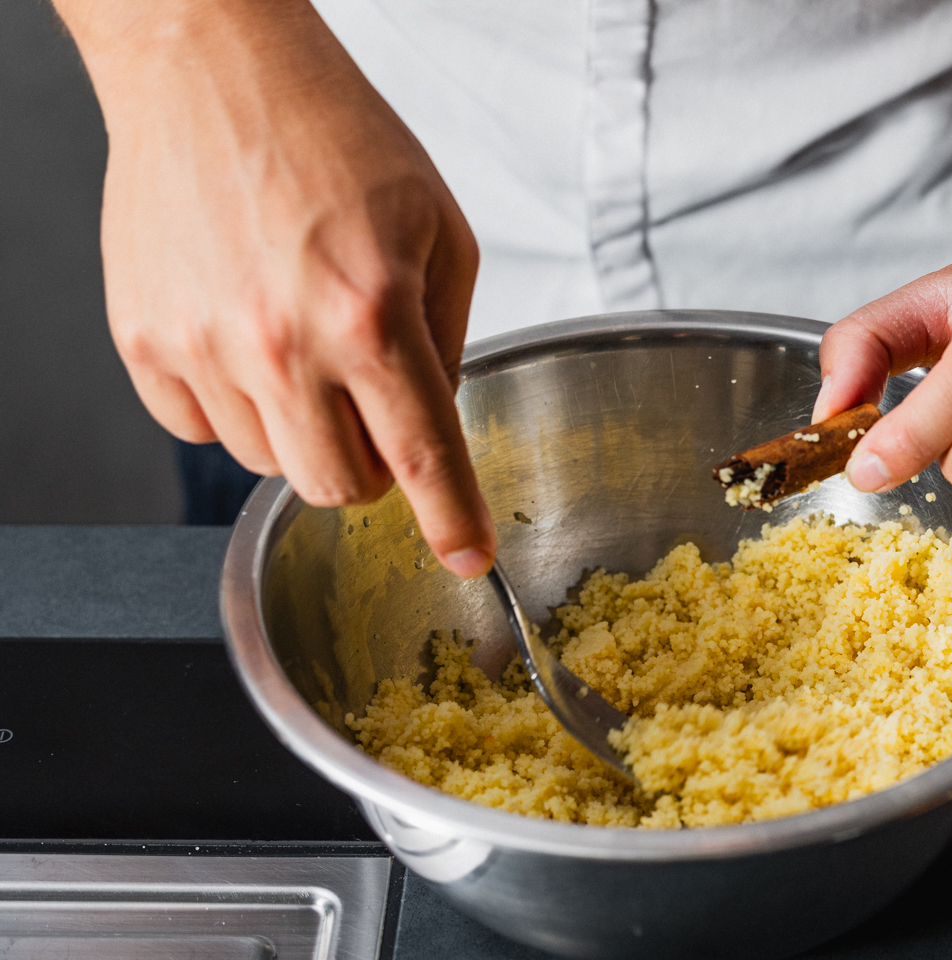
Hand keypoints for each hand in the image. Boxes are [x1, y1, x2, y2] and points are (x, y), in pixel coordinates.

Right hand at [70, 1, 493, 574]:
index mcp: (372, 314)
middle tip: (373, 407)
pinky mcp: (144, 342)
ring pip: (270, 465)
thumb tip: (436, 416)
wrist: (212, 68)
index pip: (424, 457)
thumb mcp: (441, 229)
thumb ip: (447, 337)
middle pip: (338, 488)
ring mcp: (204, 347)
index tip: (468, 560)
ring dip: (302, 430)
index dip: (453, 522)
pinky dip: (235, 404)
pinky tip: (246, 333)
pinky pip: (201, 428)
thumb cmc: (333, 134)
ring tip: (302, 343)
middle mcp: (284, 344)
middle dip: (372, 467)